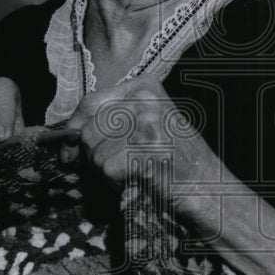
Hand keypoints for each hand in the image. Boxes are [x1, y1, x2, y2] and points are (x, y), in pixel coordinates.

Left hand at [61, 78, 216, 199]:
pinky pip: (105, 168)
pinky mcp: (144, 149)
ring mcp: (146, 123)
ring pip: (94, 151)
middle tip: (117, 168)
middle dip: (93, 155)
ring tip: (133, 171)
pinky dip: (116, 181)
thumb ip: (111, 122)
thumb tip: (65, 138)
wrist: (208, 187)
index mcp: (145, 87)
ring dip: (105, 170)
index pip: (90, 103)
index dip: (74, 129)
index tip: (69, 152)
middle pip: (89, 129)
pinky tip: (138, 180)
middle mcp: (145, 99)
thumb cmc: (174, 160)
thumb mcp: (146, 125)